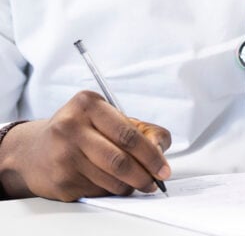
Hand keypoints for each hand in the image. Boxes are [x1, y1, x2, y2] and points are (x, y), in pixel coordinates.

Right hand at [0, 90, 171, 200]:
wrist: (33, 150)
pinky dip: (112, 190)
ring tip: (139, 184)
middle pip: (119, 158)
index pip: (127, 133)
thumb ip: (137, 128)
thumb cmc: (78, 130)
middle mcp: (72, 127)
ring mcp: (64, 156)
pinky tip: (114, 184)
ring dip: (130, 185)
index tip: (162, 167)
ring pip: (110, 178)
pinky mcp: (60, 180)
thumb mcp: (105, 116)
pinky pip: (97, 190)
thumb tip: (161, 146)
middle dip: (144, 174)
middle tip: (156, 181)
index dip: (150, 153)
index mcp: (88, 104)